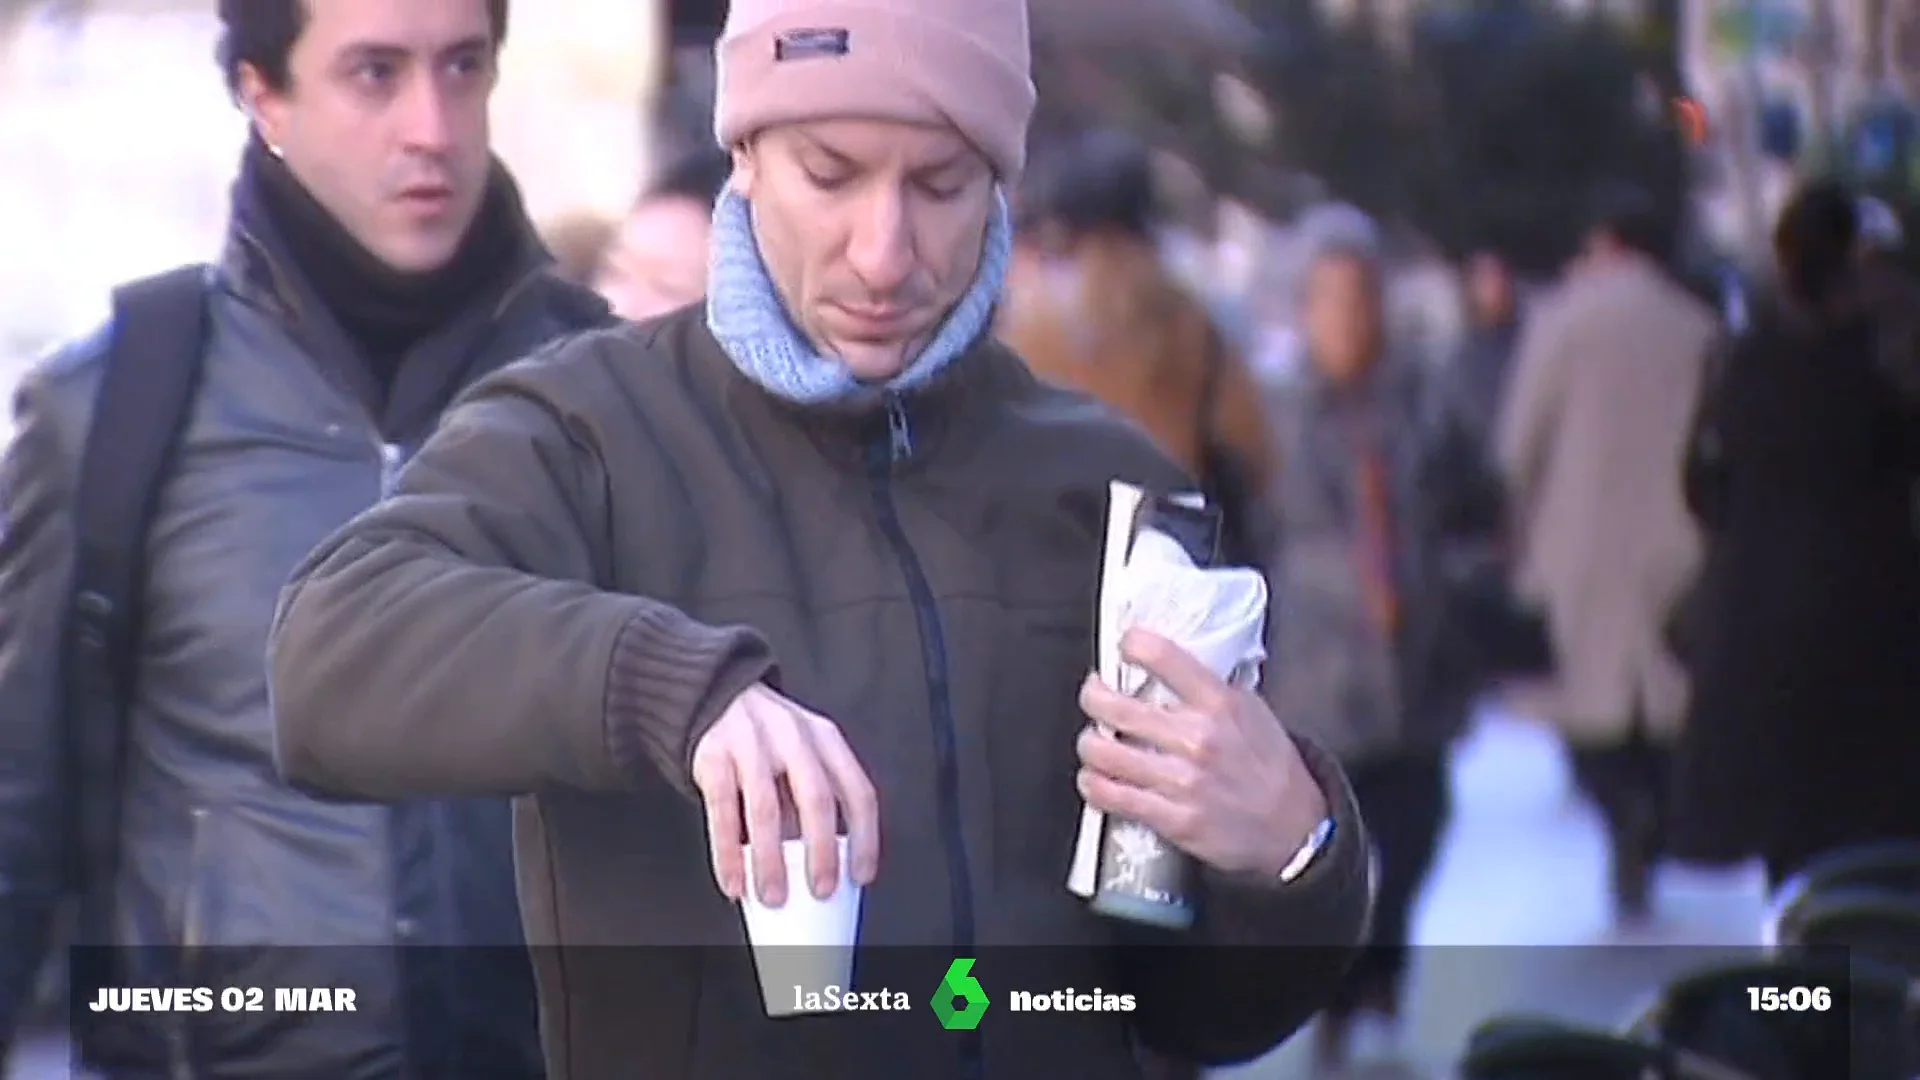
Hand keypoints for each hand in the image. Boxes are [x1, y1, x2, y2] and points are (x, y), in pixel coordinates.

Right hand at [691, 684, 879, 905]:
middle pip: (816, 798)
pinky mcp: (713, 757)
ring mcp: (751, 744)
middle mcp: (793, 737)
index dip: (865, 837)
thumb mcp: (802, 754)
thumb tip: (823, 865)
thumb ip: (813, 800)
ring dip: (770, 861)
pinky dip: (727, 854)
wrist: (712, 695)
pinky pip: (722, 813)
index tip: (861, 875)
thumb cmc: (766, 738)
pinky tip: (733, 881)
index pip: (858, 790)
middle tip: (821, 890)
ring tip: (772, 896)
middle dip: (821, 852)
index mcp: (825, 739)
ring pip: (766, 809)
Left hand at [1076, 627, 1327, 877]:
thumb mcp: (1252, 710)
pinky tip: (1098, 778)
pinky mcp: (1172, 818)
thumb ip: (1210, 687)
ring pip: (1102, 752)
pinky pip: (1111, 796)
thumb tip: (1168, 664)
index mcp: (1219, 704)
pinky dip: (1094, 784)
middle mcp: (1197, 739)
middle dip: (1093, 696)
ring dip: (1090, 744)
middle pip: (1114, 705)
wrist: (1295, 827)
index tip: (1125, 646)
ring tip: (1096, 741)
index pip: (1162, 656)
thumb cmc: (1272, 767)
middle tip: (1096, 696)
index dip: (1132, 644)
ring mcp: (1182, 781)